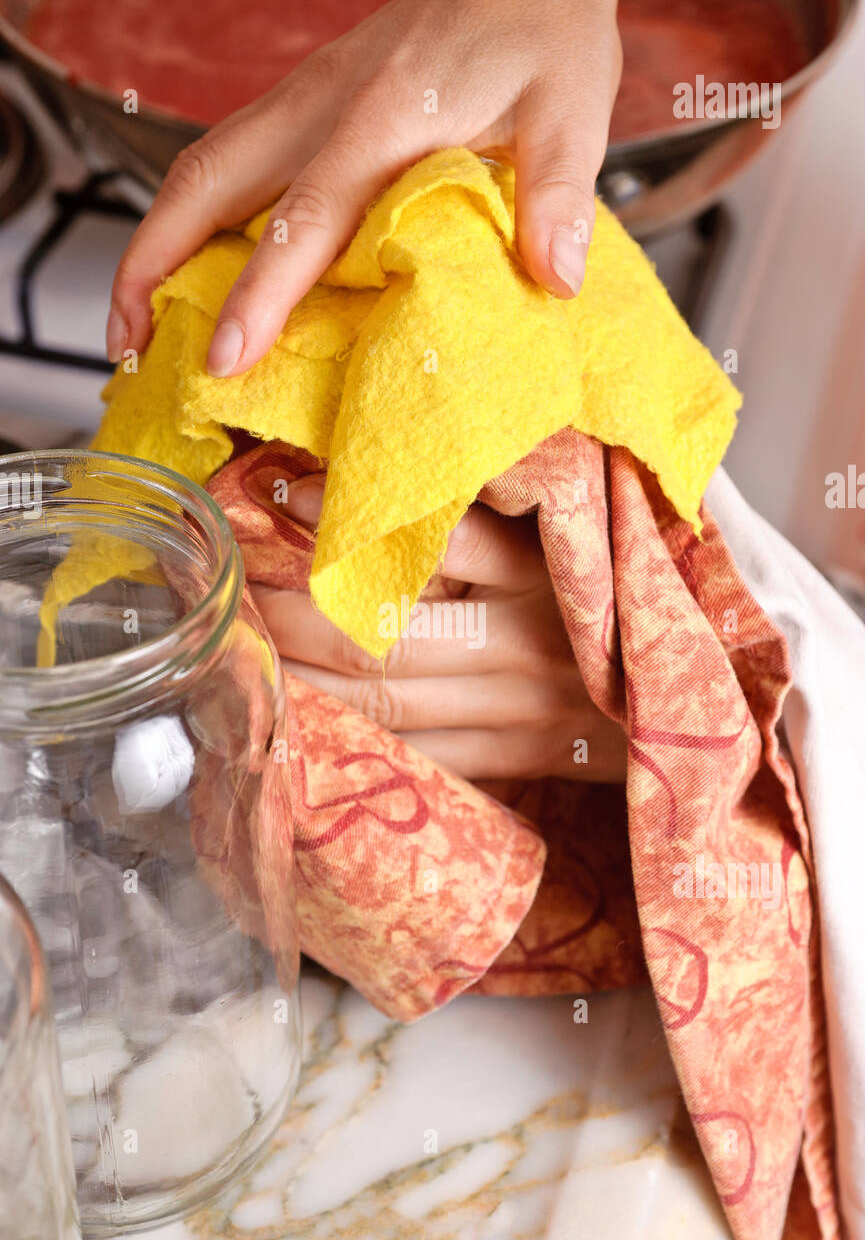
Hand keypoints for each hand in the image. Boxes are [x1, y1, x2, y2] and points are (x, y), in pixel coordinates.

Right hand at [107, 0, 621, 375]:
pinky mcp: (308, 101)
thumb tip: (554, 277)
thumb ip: (560, 194)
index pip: (302, 218)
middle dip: (153, 265)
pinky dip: (194, 216)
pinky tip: (194, 261)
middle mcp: (323, 106)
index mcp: (383, 118)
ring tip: (138, 316)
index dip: (257, 293)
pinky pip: (230, 159)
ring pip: (204, 168)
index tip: (224, 357)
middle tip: (128, 341)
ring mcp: (306, 99)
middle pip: (205, 182)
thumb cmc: (544, 29)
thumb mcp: (573, 109)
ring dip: (157, 241)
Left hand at [251, 473, 626, 781]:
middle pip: (385, 637)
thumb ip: (483, 511)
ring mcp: (519, 712)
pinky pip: (416, 758)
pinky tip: (295, 724)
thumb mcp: (570, 536)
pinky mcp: (514, 761)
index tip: (280, 492)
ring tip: (242, 655)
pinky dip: (352, 743)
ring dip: (302, 681)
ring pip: (386, 705)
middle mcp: (529, 643)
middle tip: (232, 591)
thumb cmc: (618, 600)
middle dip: (295, 617)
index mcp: (543, 573)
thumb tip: (356, 478)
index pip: (434, 540)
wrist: (693, 696)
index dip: (349, 521)